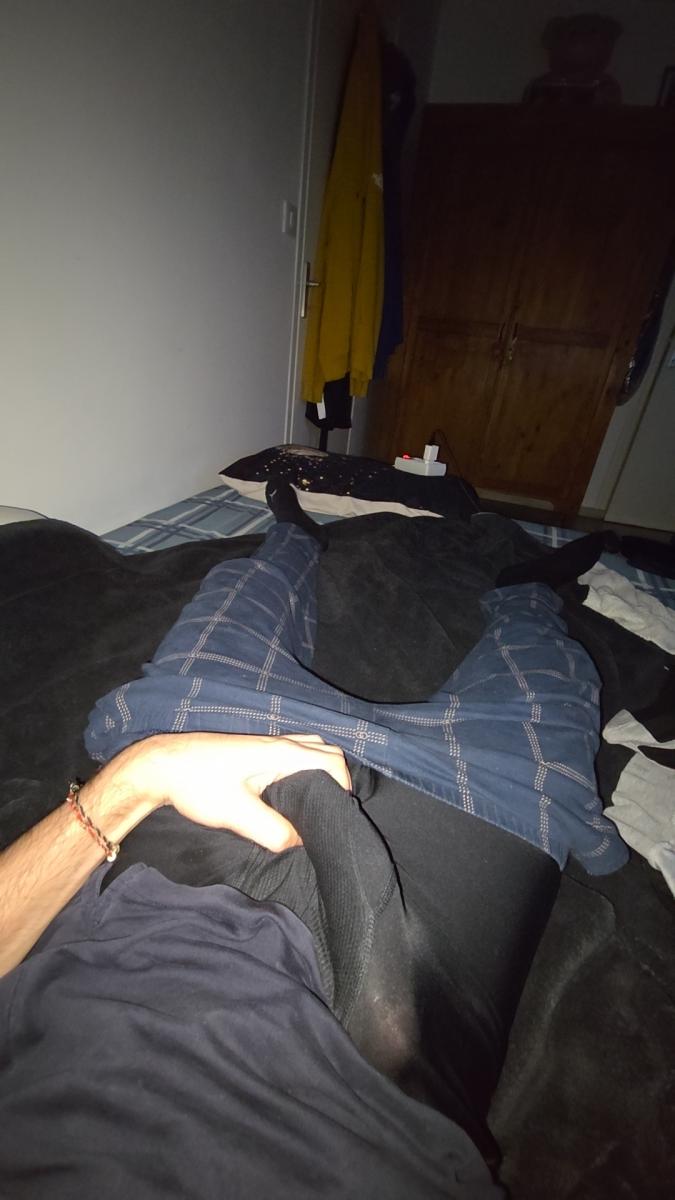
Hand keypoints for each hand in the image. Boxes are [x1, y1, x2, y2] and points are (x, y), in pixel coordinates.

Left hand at [121, 732, 350, 851]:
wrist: (163, 765)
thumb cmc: (198, 784)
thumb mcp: (236, 815)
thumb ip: (273, 831)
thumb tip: (299, 844)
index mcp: (281, 754)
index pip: (333, 763)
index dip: (343, 790)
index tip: (336, 817)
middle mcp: (279, 743)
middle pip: (327, 751)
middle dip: (337, 779)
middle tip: (328, 813)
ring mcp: (267, 743)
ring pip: (311, 749)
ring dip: (321, 771)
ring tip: (313, 805)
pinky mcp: (255, 750)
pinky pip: (294, 752)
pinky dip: (305, 768)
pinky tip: (290, 795)